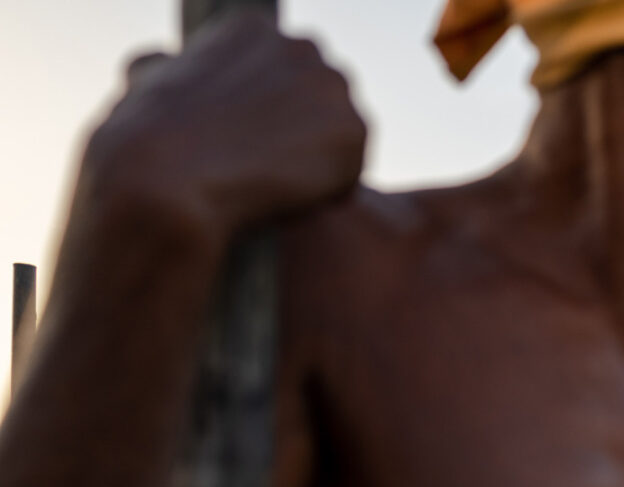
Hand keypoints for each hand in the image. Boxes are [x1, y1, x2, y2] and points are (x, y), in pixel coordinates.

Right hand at [85, 10, 364, 244]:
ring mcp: (332, 87)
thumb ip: (164, 65)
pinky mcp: (354, 132)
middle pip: (323, 91)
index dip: (273, 105)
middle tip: (272, 162)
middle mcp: (301, 46)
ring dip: (320, 157)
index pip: (285, 64)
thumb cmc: (145, 139)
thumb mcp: (144, 83)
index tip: (254, 133)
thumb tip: (159, 60)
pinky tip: (293, 197)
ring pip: (341, 130)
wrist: (169, 181)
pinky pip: (352, 169)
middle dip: (306, 125)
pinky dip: (330, 189)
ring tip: (276, 181)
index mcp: (253, 28)